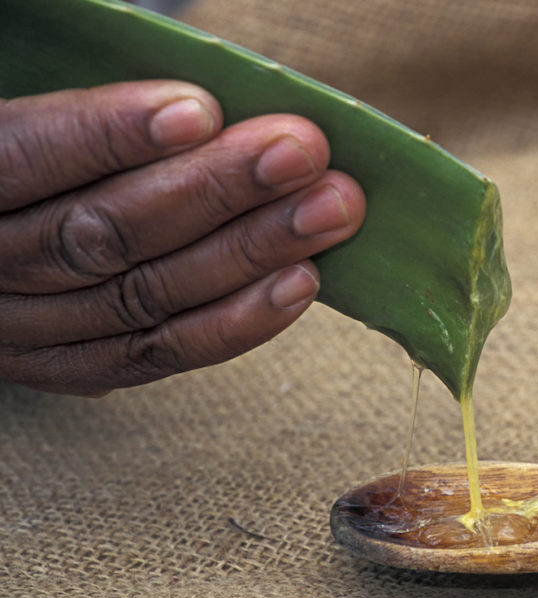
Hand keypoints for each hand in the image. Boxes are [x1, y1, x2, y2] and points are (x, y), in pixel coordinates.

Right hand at [0, 80, 364, 394]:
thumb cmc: (42, 164)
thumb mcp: (38, 133)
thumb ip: (99, 128)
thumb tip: (217, 118)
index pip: (27, 158)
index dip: (111, 137)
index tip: (201, 110)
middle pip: (101, 233)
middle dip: (214, 190)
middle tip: (300, 153)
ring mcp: (24, 329)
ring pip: (142, 295)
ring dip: (249, 252)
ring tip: (328, 211)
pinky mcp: (73, 367)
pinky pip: (158, 354)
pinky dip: (236, 322)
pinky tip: (300, 282)